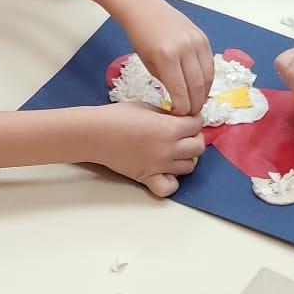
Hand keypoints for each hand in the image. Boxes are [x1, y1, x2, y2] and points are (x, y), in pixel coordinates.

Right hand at [88, 101, 205, 196]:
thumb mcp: (147, 106)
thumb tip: (180, 118)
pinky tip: (166, 171)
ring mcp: (159, 166)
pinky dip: (172, 181)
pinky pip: (170, 187)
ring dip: (185, 157)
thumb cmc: (117, 116)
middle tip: (185, 133)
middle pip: (198, 147)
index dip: (194, 119)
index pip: (197, 125)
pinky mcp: (147, 178)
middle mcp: (168, 149)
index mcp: (169, 128)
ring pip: (189, 167)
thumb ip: (167, 115)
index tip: (188, 118)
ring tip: (175, 150)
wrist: (95, 133)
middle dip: (194, 137)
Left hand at [117, 0, 212, 114]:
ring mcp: (197, 42)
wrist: (145, 10)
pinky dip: (208, 79)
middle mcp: (185, 49)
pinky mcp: (204, 38)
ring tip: (198, 103)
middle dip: (195, 104)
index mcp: (166, 57)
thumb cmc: (141, 37)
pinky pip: (210, 64)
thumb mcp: (147, 63)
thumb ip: (165, 82)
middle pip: (197, 86)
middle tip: (191, 115)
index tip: (179, 115)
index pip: (180, 91)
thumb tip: (179, 100)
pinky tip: (202, 87)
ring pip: (208, 76)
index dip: (182, 108)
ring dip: (204, 93)